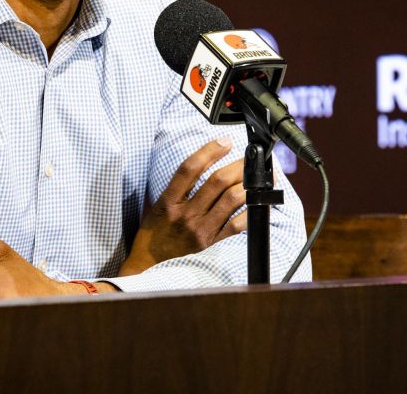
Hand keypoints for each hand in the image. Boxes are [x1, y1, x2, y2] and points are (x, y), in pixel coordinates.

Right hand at [118, 138, 247, 275]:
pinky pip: (235, 225)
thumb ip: (178, 187)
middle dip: (238, 166)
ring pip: (231, 200)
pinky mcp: (210, 243)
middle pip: (216, 182)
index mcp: (168, 201)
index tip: (225, 141)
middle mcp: (185, 214)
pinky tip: (257, 201)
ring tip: (259, 177)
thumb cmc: (153, 232)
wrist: (147, 264)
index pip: (189, 169)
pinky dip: (249, 211)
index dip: (209, 151)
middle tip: (249, 157)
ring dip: (249, 185)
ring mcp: (199, 230)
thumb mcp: (158, 205)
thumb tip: (204, 163)